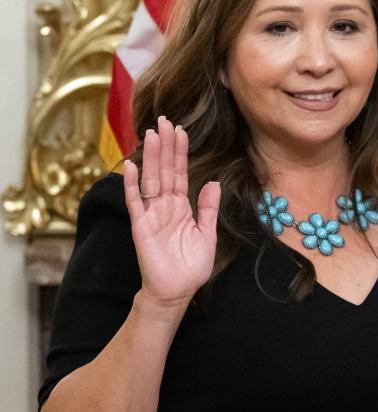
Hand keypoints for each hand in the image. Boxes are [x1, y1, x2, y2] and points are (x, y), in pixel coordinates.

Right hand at [123, 116, 220, 308]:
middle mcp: (164, 206)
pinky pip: (135, 202)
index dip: (180, 152)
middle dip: (165, 146)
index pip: (180, 173)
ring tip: (151, 135)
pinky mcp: (141, 226)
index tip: (181, 130)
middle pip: (164, 170)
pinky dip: (132, 184)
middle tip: (165, 121)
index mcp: (181, 206)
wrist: (177, 290)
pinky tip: (131, 166)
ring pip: (151, 180)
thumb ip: (208, 208)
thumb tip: (213, 182)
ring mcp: (151, 214)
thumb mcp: (207, 233)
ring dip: (151, 158)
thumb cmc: (191, 265)